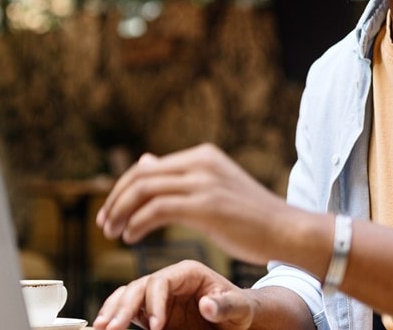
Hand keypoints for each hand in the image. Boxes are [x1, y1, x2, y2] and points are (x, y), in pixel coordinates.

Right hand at [93, 260, 254, 329]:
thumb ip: (225, 306)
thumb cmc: (240, 310)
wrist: (237, 318)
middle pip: (139, 286)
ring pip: (128, 295)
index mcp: (188, 272)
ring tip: (101, 327)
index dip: (154, 302)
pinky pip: (129, 308)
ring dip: (113, 310)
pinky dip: (115, 314)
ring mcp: (159, 294)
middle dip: (124, 307)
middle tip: (113, 327)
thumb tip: (207, 305)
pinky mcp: (152, 310)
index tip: (156, 326)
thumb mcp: (240, 308)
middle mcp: (169, 280)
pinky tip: (105, 325)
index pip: (161, 280)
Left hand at [96, 144, 298, 263]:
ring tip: (114, 234)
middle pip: (140, 176)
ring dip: (121, 213)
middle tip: (105, 224)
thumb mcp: (214, 187)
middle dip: (115, 200)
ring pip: (144, 191)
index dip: (122, 189)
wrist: (287, 230)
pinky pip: (156, 210)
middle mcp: (201, 162)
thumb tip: (145, 160)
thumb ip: (180, 176)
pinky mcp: (206, 205)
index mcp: (203, 155)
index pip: (148, 167)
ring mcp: (204, 182)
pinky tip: (132, 238)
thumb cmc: (252, 216)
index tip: (111, 212)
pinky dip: (137, 224)